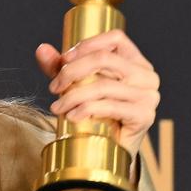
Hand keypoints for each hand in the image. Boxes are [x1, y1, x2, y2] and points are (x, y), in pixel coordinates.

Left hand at [34, 29, 159, 160]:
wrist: (108, 151)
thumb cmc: (95, 115)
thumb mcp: (75, 86)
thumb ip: (60, 68)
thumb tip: (41, 49)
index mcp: (135, 62)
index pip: (115, 38)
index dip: (87, 45)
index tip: (63, 60)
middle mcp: (147, 76)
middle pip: (105, 59)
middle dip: (72, 71)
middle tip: (53, 88)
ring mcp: (148, 96)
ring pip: (103, 85)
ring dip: (72, 96)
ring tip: (57, 108)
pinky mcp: (144, 115)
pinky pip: (110, 106)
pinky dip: (85, 110)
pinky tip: (71, 117)